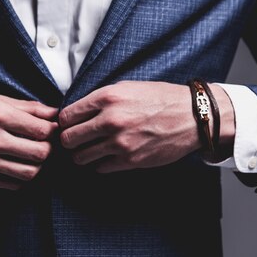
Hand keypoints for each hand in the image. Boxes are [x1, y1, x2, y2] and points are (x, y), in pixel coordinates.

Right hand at [0, 89, 57, 189]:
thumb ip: (26, 107)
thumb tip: (53, 113)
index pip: (42, 130)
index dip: (53, 130)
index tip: (52, 128)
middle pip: (40, 153)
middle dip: (49, 148)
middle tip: (46, 142)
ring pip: (30, 173)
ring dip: (37, 165)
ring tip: (33, 154)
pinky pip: (12, 185)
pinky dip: (21, 177)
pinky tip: (18, 164)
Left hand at [58, 81, 234, 172]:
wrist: (193, 116)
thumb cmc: (160, 99)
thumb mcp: (126, 88)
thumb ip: (100, 100)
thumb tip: (75, 113)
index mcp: (107, 98)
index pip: (66, 116)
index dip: (64, 122)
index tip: (70, 125)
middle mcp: (110, 120)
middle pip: (68, 139)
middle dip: (69, 141)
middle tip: (76, 140)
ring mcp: (120, 143)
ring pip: (80, 158)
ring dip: (82, 155)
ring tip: (90, 149)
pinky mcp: (130, 161)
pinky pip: (100, 168)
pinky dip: (100, 164)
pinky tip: (108, 156)